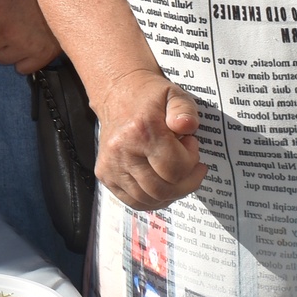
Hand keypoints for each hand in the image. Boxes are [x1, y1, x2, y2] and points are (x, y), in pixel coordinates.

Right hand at [90, 69, 201, 207]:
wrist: (117, 94)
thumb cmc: (150, 98)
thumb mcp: (174, 95)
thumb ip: (185, 109)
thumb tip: (187, 126)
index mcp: (141, 131)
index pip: (175, 168)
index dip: (191, 161)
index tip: (191, 145)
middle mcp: (121, 151)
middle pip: (162, 189)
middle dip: (185, 183)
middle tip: (192, 166)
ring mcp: (110, 166)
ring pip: (148, 200)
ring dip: (170, 193)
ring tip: (177, 174)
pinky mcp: (105, 175)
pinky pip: (133, 201)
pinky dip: (152, 199)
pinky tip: (162, 183)